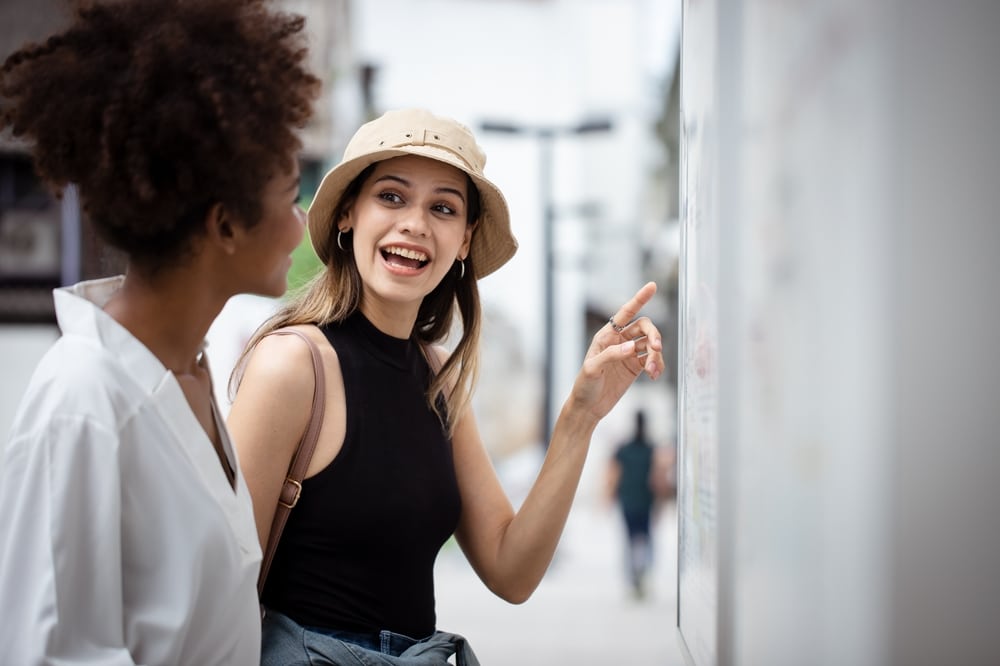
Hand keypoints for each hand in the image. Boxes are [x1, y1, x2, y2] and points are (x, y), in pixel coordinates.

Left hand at [568, 282, 664, 420]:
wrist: (588, 407)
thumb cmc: (584, 385)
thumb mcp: (592, 369)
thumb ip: (611, 355)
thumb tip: (632, 347)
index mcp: (606, 335)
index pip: (626, 313)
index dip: (639, 299)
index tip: (652, 286)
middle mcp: (619, 341)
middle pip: (644, 327)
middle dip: (654, 335)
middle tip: (657, 348)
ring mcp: (629, 353)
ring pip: (651, 345)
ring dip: (656, 355)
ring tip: (653, 371)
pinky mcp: (635, 367)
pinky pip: (652, 360)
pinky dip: (657, 366)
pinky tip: (654, 375)